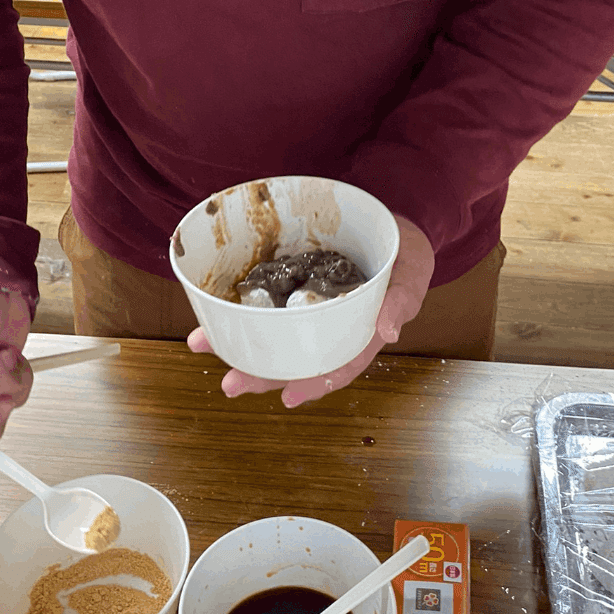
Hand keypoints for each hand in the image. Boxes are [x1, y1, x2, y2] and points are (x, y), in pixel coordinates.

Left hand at [187, 214, 435, 406]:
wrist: (387, 218)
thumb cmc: (403, 250)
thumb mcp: (412, 270)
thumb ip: (403, 298)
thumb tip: (390, 332)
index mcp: (359, 331)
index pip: (337, 364)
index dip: (314, 382)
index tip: (288, 396)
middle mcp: (328, 324)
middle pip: (294, 356)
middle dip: (261, 374)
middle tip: (230, 383)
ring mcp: (306, 304)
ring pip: (271, 331)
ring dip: (237, 341)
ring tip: (201, 344)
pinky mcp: (290, 281)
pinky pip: (264, 300)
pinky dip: (239, 307)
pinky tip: (212, 310)